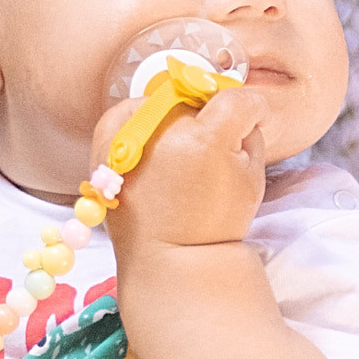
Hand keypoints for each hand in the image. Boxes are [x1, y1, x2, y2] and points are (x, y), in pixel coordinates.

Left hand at [100, 82, 267, 254]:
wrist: (170, 258)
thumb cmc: (213, 225)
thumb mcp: (252, 179)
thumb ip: (250, 132)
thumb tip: (241, 108)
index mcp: (206, 141)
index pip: (235, 99)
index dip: (251, 109)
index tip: (251, 120)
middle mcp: (165, 134)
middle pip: (198, 99)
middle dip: (210, 116)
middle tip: (211, 146)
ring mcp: (132, 140)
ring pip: (163, 102)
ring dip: (177, 116)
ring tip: (181, 148)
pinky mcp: (106, 148)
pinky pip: (124, 112)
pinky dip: (138, 117)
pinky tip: (152, 136)